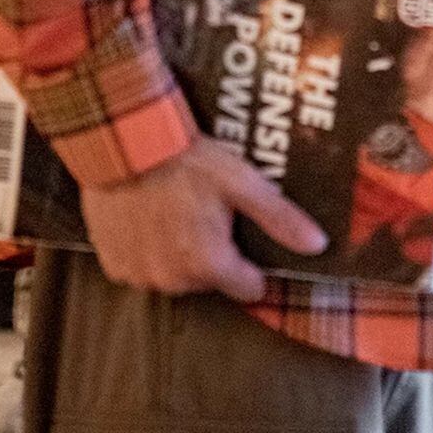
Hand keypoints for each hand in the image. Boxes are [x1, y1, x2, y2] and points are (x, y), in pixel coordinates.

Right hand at [80, 138, 327, 301]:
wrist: (126, 145)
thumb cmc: (186, 161)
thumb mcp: (242, 182)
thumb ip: (280, 218)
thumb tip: (317, 245)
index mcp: (210, 264)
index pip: (248, 288)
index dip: (251, 263)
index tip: (241, 235)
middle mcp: (175, 280)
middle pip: (210, 280)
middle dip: (212, 254)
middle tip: (205, 213)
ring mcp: (141, 276)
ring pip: (175, 276)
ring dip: (178, 253)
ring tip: (176, 212)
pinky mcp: (115, 266)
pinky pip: (142, 269)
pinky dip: (147, 251)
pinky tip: (149, 219)